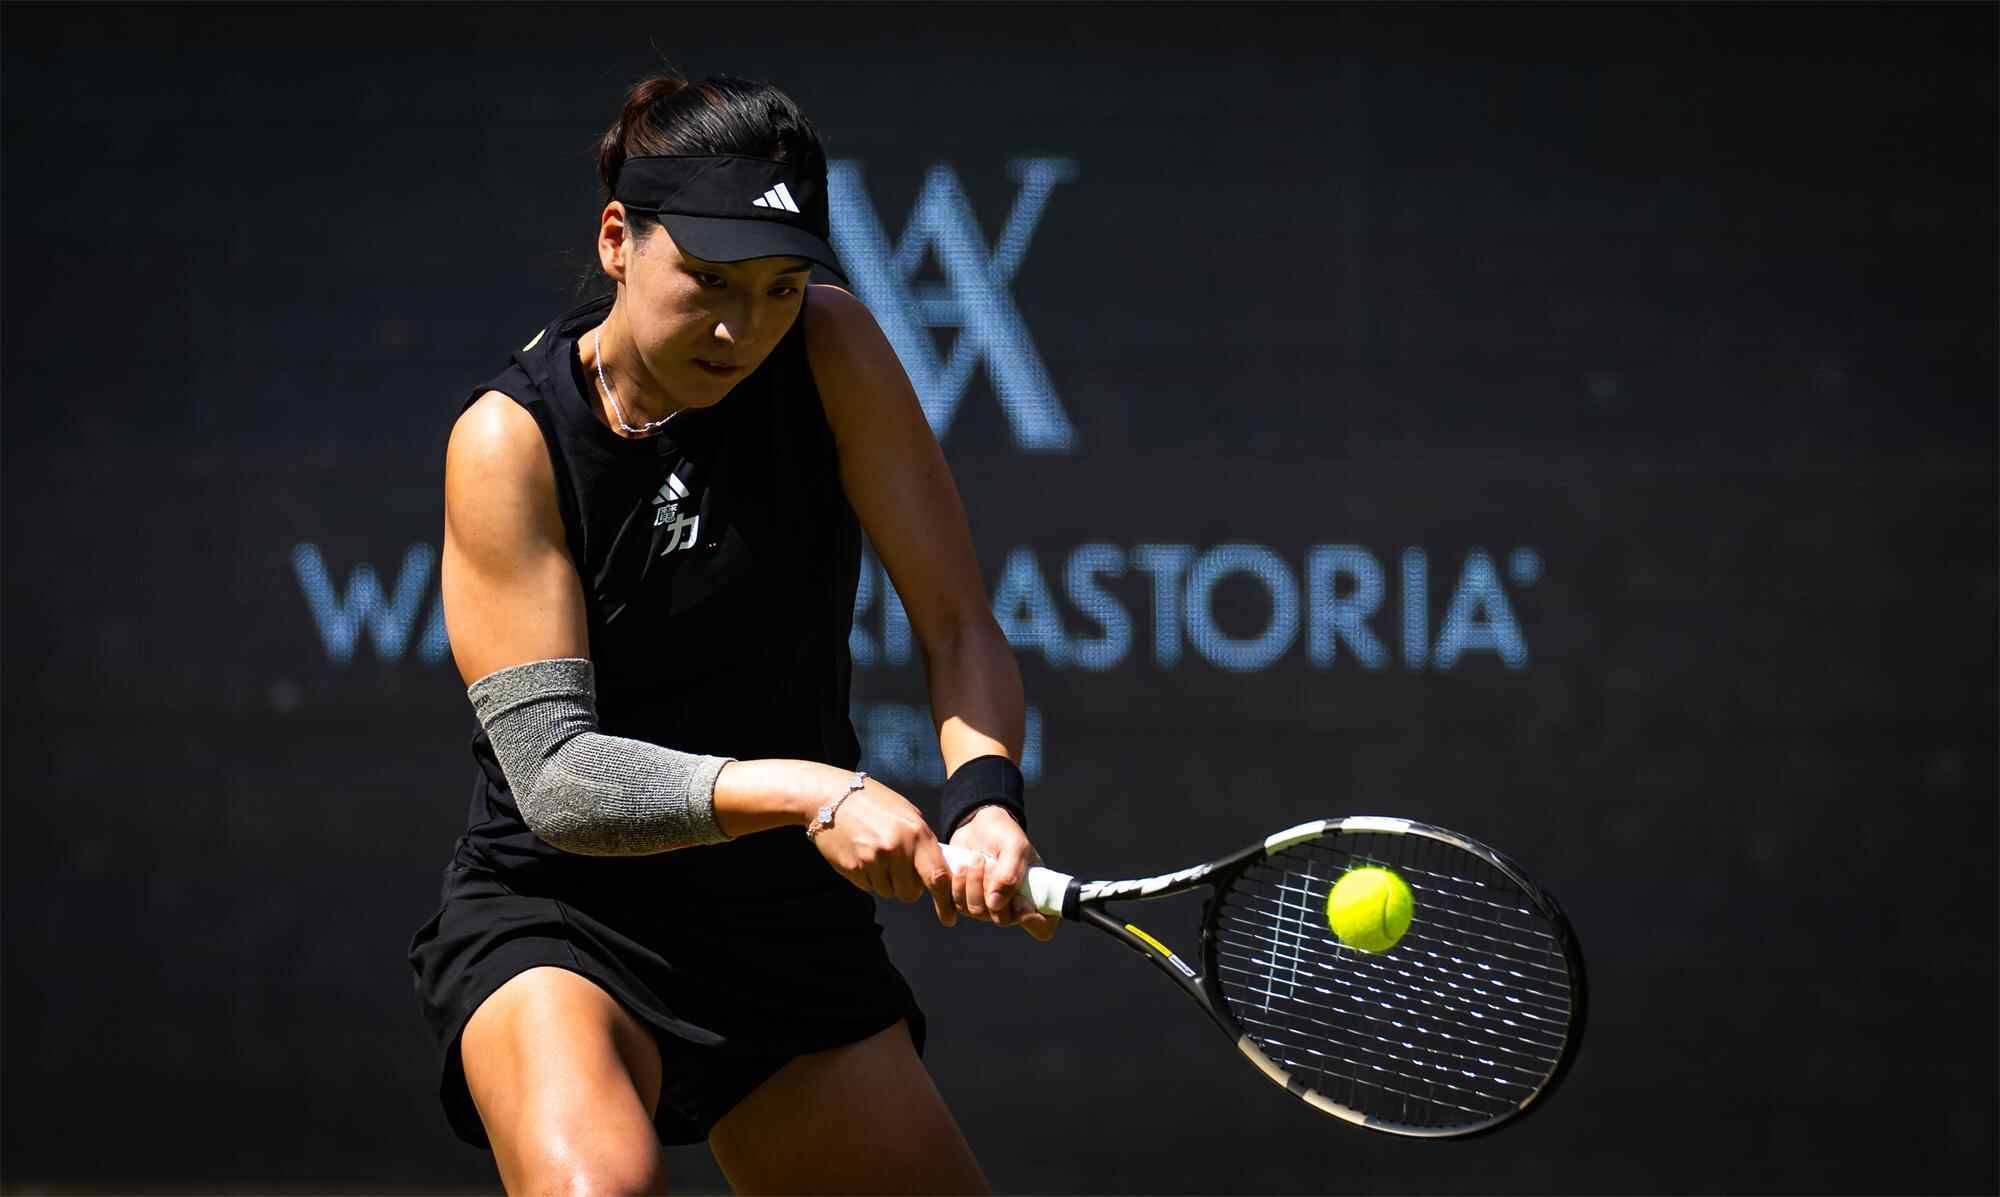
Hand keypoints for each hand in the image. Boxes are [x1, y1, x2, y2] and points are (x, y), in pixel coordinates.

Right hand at [808, 774, 956, 925]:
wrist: (829, 797)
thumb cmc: (872, 801)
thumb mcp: (905, 813)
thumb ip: (922, 841)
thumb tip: (937, 870)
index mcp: (916, 832)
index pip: (938, 876)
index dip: (945, 900)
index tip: (949, 917)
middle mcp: (897, 848)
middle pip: (911, 893)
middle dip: (908, 888)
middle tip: (899, 870)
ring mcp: (873, 860)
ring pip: (888, 892)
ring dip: (886, 881)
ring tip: (876, 855)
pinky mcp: (853, 868)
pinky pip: (869, 887)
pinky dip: (868, 878)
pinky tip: (862, 855)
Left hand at [946, 805, 1056, 941]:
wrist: (979, 825)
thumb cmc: (1005, 835)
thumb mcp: (1015, 846)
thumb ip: (1011, 874)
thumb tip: (996, 903)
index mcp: (1034, 896)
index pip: (1042, 927)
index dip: (1033, 922)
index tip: (1020, 900)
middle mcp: (1012, 907)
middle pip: (1002, 919)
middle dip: (992, 888)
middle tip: (989, 863)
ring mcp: (988, 907)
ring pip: (977, 911)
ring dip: (973, 883)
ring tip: (976, 859)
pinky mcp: (965, 901)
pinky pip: (957, 905)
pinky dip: (957, 885)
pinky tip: (962, 866)